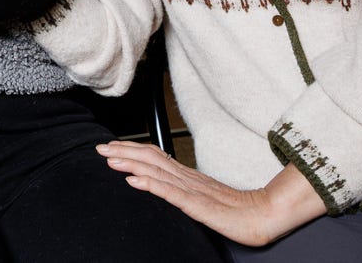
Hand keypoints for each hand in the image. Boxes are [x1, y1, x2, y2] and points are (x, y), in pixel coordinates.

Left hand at [97, 141, 322, 246]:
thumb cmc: (233, 209)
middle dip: (123, 152)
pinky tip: (136, 182)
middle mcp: (186, 177)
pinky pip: (172, 194)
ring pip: (157, 172)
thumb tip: (158, 182)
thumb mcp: (200, 197)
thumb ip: (181, 188)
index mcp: (186, 175)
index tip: (110, 146)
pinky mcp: (198, 205)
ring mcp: (192, 189)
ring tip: (111, 160)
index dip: (130, 149)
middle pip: (150, 158)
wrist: (261, 215)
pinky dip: (152, 185)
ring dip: (131, 164)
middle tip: (100, 148)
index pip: (153, 156)